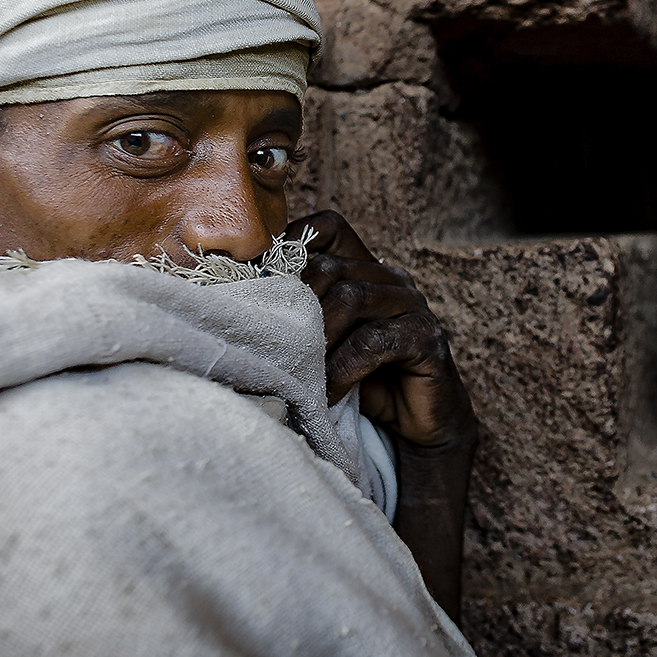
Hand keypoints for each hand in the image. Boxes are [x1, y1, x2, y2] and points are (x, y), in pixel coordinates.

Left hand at [286, 210, 475, 620]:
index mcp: (365, 269)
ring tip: (299, 371)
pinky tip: (327, 393)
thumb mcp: (322, 343)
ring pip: (351, 298)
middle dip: (296, 306)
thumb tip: (229, 301)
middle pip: (331, 266)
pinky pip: (374, 343)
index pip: (329, 227)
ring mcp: (412, 307)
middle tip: (273, 342)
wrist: (415, 429)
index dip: (292, 240)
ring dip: (317, 338)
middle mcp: (391, 279)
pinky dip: (342, 369)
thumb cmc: (359, 383)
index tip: (257, 275)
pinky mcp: (426, 340)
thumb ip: (296, 315)